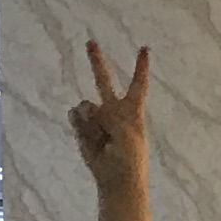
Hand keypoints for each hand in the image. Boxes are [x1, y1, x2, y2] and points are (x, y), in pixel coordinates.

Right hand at [70, 39, 150, 188]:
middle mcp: (114, 110)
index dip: (141, 67)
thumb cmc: (128, 156)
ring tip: (102, 139)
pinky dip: (81, 126)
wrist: (116, 178)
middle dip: (97, 62)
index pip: (138, 84)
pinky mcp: (82, 128)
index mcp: (133, 110)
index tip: (144, 49)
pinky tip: (91, 140)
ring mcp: (97, 118)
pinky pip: (75, 117)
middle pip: (104, 81)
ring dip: (92, 121)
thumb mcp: (126, 131)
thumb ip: (109, 114)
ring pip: (86, 105)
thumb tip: (87, 107)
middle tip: (90, 42)